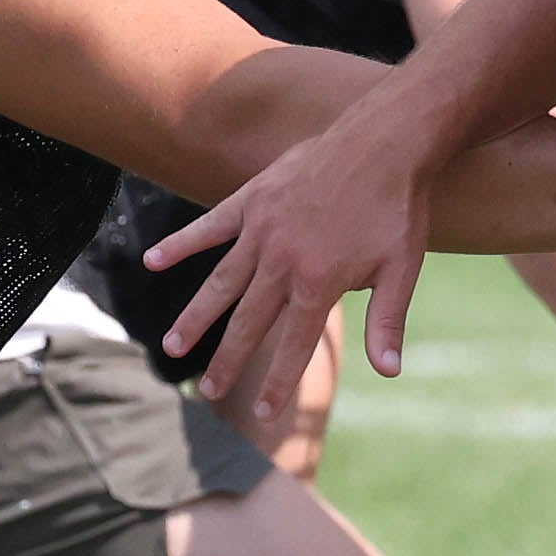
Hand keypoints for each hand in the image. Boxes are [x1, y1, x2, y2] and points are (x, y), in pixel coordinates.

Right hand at [145, 129, 428, 417]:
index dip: (278, 382)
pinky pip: (211, 225)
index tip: (263, 414)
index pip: (293, 345)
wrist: (385, 141)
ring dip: (196, 316)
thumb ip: (387, 321)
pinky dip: (182, 243)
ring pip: (221, 282)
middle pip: (247, 321)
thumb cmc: (398, 207)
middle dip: (228, 360)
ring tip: (173, 347)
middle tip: (208, 393)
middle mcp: (282, 261)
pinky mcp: (254, 197)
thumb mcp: (402, 269)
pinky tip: (153, 261)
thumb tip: (389, 372)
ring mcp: (262, 228)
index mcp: (317, 283)